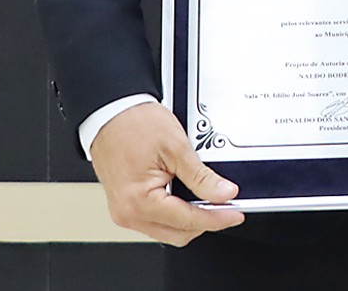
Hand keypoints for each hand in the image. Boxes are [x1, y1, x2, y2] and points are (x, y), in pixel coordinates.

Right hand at [89, 101, 244, 245]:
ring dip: (190, 219)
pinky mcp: (126, 206)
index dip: (218, 218)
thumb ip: (202, 176)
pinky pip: (156, 220)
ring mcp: (124, 212)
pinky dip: (176, 213)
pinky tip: (189, 197)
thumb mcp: (177, 147)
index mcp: (139, 202)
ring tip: (210, 199)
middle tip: (227, 207)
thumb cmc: (134, 124)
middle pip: (178, 234)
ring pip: (168, 231)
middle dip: (205, 222)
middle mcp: (128, 213)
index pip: (188, 220)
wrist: (111, 113)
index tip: (236, 214)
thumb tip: (224, 194)